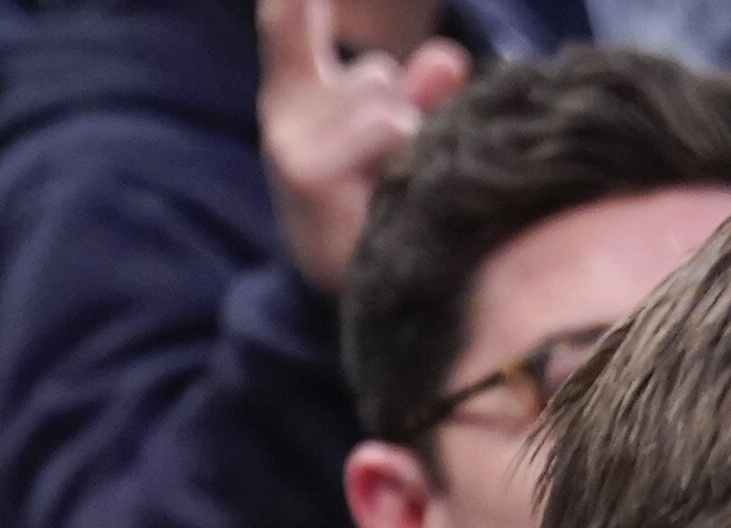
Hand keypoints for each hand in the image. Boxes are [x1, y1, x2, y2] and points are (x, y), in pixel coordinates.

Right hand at [258, 0, 466, 294]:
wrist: (353, 297)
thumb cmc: (376, 206)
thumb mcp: (394, 137)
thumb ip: (419, 92)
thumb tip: (448, 58)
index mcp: (295, 93)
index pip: (286, 21)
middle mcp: (282, 115)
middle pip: (377, 74)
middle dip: (405, 113)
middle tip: (391, 175)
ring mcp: (290, 148)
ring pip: (386, 101)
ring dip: (411, 139)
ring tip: (391, 194)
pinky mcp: (310, 177)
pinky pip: (388, 127)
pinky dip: (408, 156)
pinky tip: (394, 203)